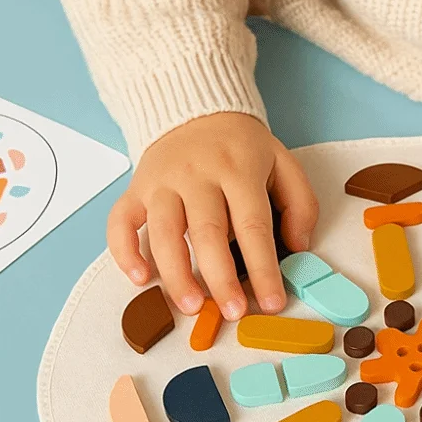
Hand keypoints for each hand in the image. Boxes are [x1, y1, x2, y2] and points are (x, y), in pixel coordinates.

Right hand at [107, 113, 317, 319]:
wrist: (196, 109)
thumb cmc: (242, 147)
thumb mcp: (284, 163)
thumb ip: (300, 203)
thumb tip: (297, 247)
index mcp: (239, 170)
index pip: (253, 226)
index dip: (264, 269)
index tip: (272, 302)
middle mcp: (198, 175)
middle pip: (208, 233)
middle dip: (221, 278)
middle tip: (233, 313)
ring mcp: (162, 182)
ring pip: (164, 232)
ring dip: (176, 274)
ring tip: (191, 306)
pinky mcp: (136, 188)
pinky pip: (121, 221)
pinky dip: (125, 251)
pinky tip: (140, 278)